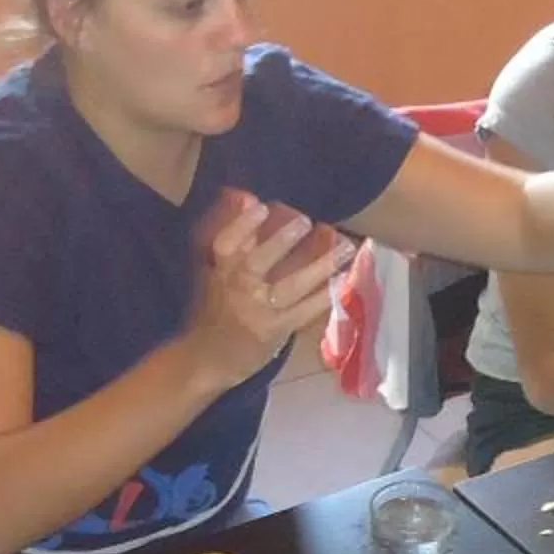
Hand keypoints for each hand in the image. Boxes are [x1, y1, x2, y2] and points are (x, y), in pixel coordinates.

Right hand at [186, 192, 338, 388]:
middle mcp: (239, 288)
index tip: (261, 206)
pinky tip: (345, 280)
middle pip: (262, 260)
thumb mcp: (214, 270)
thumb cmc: (213, 310)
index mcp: (220, 270)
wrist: (208, 359)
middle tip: (307, 221)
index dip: (243, 224)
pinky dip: (326, 295)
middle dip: (284, 240)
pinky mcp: (277, 330)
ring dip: (321, 265)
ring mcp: (260, 311)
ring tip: (345, 247)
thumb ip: (234, 236)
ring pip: (292, 284)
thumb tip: (245, 195)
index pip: (227, 242)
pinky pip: (306, 310)